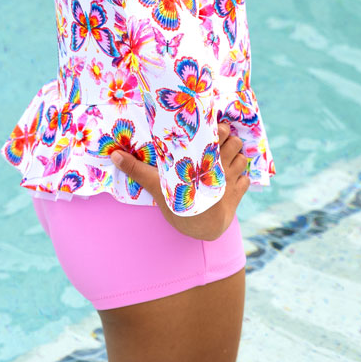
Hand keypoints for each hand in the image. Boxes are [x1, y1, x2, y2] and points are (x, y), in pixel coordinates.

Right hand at [110, 121, 249, 240]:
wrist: (198, 232)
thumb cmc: (177, 206)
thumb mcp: (156, 185)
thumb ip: (136, 169)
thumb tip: (113, 155)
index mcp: (205, 160)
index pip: (222, 133)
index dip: (220, 129)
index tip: (212, 129)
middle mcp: (222, 167)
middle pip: (235, 143)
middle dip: (229, 141)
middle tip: (217, 143)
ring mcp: (232, 181)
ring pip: (242, 159)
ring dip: (236, 157)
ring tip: (224, 158)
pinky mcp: (238, 195)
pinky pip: (247, 179)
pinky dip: (242, 176)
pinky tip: (231, 177)